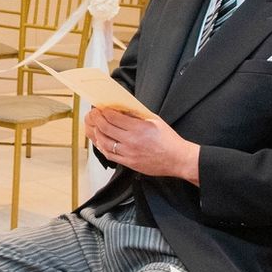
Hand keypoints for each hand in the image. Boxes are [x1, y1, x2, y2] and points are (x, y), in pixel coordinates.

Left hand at [85, 106, 200, 182]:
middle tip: (93, 115)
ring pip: (104, 142)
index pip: (113, 117)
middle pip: (105, 128)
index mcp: (138, 128)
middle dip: (96, 119)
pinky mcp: (129, 163)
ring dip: (97, 133)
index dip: (104, 112)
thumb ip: (137, 114)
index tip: (101, 108)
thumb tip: (121, 109)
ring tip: (95, 127)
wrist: (178, 159)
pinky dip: (102, 147)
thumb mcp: (154, 120)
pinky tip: (101, 142)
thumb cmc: (168, 139)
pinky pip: (110, 155)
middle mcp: (131, 141)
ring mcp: (129, 153)